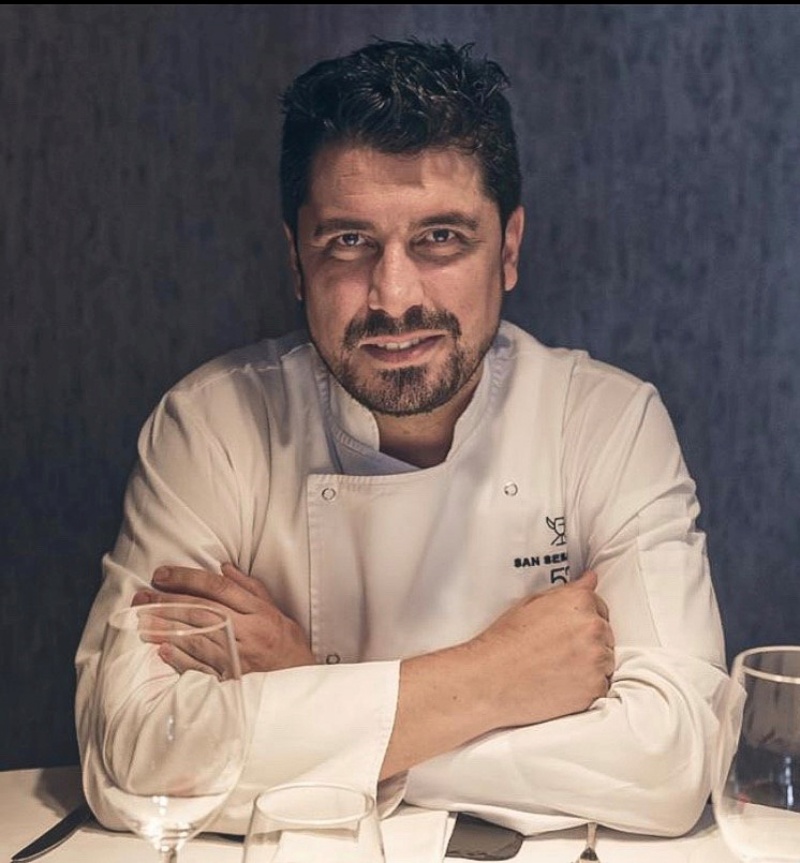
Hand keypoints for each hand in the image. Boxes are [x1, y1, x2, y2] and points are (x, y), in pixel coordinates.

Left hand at [132, 563, 315, 673]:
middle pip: (201, 611)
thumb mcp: (276, 611)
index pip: (218, 588)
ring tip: (142, 621)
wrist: (301, 684)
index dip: (188, 578)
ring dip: (167, 629)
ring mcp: (237, 658)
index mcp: (259, 612)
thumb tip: (224, 568)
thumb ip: (250, 588)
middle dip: (168, 601)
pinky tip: (162, 651)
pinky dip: (181, 660)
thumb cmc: (288, 646)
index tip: (163, 574)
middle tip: (142, 596)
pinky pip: (201, 668)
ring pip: (196, 638)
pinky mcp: (230, 680)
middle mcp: (247, 633)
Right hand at [467, 570, 614, 730]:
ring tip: (558, 668)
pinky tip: (561, 683)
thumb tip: (590, 579)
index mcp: (579, 602)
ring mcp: (597, 660)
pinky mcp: (595, 688)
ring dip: (589, 664)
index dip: (582, 617)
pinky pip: (600, 685)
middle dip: (587, 640)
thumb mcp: (532, 604)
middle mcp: (593, 628)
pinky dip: (586, 686)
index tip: (568, 628)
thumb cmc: (507, 641)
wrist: (493, 679)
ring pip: (605, 660)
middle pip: (605, 632)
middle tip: (558, 650)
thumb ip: (567, 591)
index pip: (599, 604)